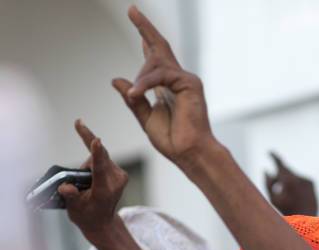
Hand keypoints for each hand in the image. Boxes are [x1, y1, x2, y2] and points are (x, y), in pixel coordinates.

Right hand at [58, 120, 127, 240]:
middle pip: (99, 156)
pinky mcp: (120, 172)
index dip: (96, 154)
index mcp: (104, 191)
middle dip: (88, 146)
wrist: (102, 223)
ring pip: (99, 157)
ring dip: (89, 163)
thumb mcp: (75, 209)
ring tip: (85, 182)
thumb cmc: (87, 216)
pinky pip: (104, 159)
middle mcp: (115, 181)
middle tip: (78, 122)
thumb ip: (70, 196)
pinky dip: (95, 159)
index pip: (100, 169)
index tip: (96, 140)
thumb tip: (65, 187)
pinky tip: (89, 171)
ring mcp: (120, 176)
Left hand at [112, 5, 214, 166]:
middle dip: (145, 28)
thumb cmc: (172, 141)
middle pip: (160, 47)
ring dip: (140, 77)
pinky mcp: (190, 83)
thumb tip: (116, 80)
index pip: (155, 58)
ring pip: (156, 63)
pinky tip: (135, 93)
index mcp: (168, 87)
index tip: (135, 19)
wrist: (188, 154)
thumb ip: (133, 98)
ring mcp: (186, 80)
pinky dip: (145, 83)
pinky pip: (161, 75)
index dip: (145, 39)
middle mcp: (179, 80)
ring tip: (133, 94)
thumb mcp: (145, 117)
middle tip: (131, 10)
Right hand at [265, 153, 317, 216]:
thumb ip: (268, 183)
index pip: (280, 164)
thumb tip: (266, 170)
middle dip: (278, 175)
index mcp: (288, 181)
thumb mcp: (273, 199)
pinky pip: (300, 180)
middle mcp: (299, 177)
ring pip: (292, 176)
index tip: (269, 152)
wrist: (307, 218)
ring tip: (286, 197)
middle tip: (274, 182)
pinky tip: (296, 197)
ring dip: (287, 182)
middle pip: (285, 171)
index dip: (274, 157)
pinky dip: (295, 186)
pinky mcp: (312, 182)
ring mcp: (306, 179)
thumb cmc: (288, 211)